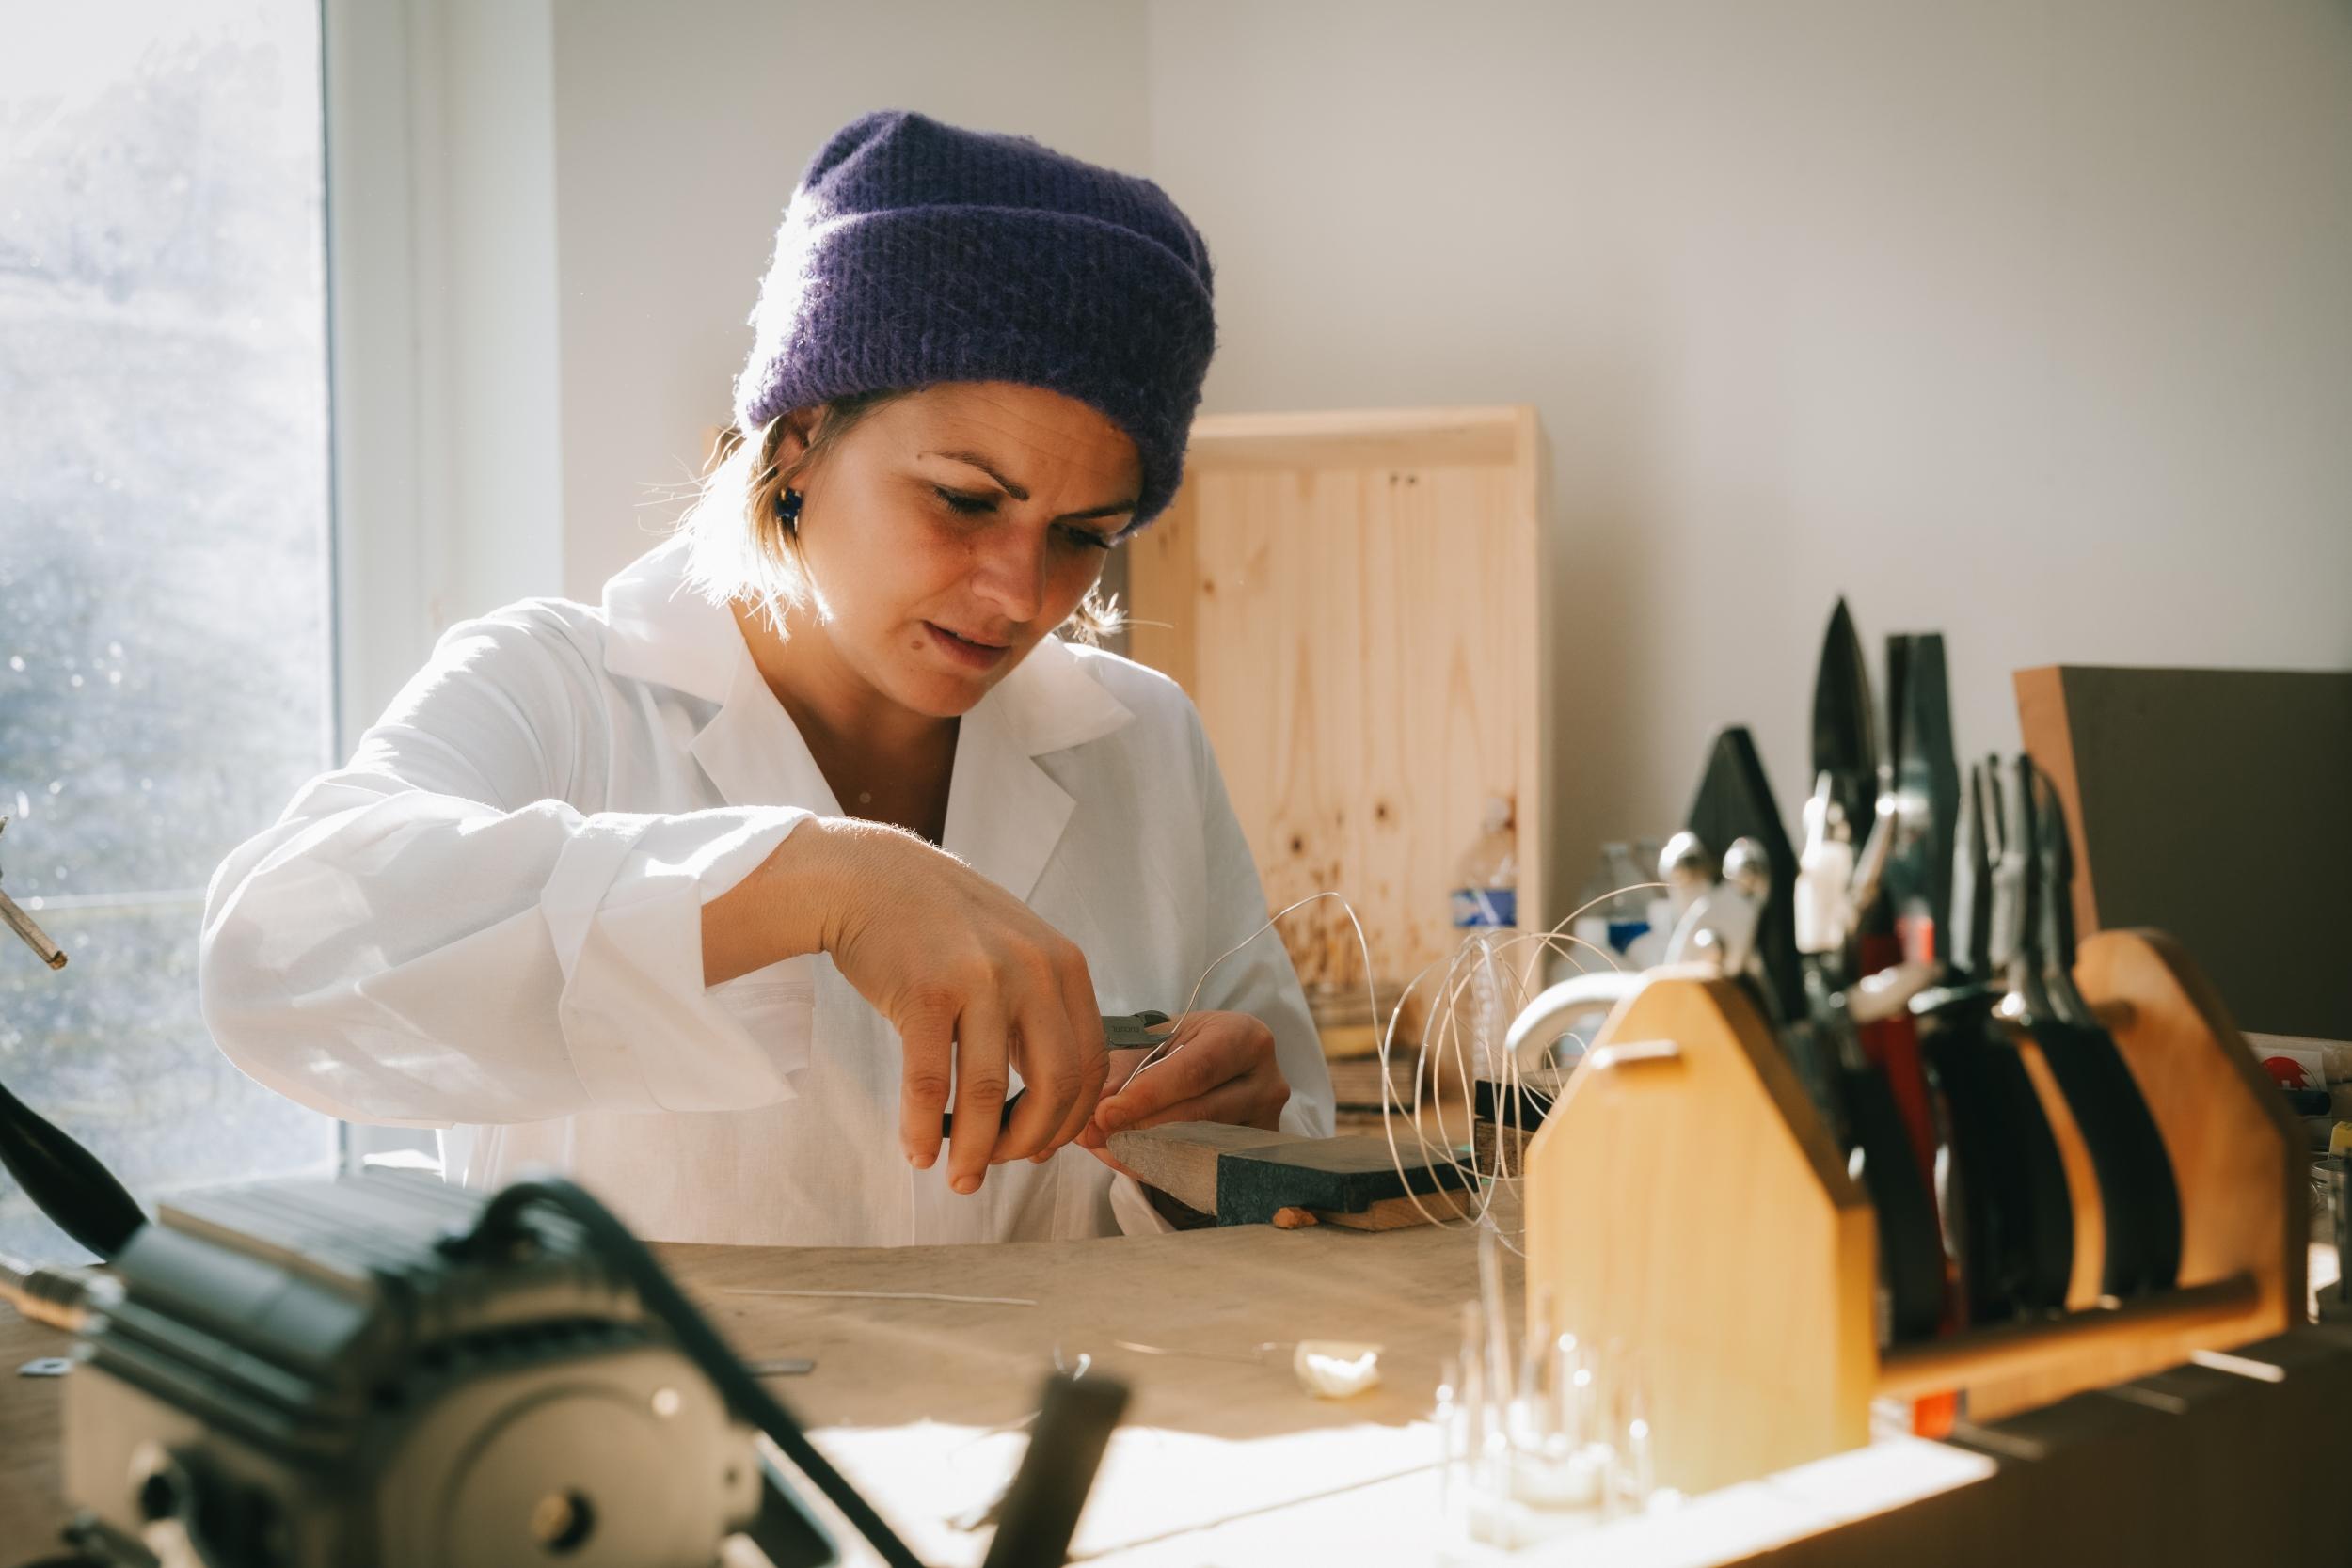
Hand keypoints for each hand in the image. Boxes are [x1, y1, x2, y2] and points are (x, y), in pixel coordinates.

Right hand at [725, 817, 1106, 1194]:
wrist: (866, 877)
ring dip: (976, 1151)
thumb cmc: (940, 924)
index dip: (1069, 1119)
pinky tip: (919, 1152)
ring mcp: (979, 980)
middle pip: (1054, 1085)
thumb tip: (1050, 1104)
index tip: (1042, 1147)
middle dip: (1030, 1143)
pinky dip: (925, 1129)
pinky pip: (931, 1083)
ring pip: (990, 1094)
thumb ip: (1040, 1010)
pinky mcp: (924, 994)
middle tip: (1001, 1167)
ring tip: (959, 1178)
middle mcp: (1032, 971)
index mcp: (1064, 966)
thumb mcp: (1015, 949)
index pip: (1090, 1064)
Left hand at [1077, 1011, 1290, 1173]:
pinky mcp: (1259, 1156)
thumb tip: (1095, 1110)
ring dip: (1146, 1152)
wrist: (1217, 1064)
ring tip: (1104, 1148)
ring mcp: (1268, 1123)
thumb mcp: (1155, 1040)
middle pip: (1201, 1114)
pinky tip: (1131, 1161)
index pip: (1195, 1071)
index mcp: (1244, 1036)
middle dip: (1141, 1128)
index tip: (1105, 1113)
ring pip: (1202, 1148)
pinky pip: (1206, 1169)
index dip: (1148, 1096)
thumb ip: (1124, 1067)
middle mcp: (1266, 1081)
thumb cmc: (1184, 1046)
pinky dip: (1162, 1169)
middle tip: (1095, 1135)